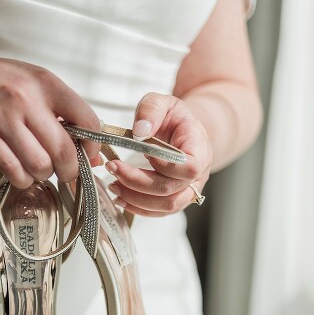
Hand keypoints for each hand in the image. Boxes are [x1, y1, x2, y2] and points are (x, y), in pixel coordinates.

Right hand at [0, 50, 100, 187]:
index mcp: (45, 83)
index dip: (91, 146)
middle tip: (64, 173)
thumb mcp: (31, 82)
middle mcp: (26, 100)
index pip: (87, 120)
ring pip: (39, 166)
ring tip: (35, 168)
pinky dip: (22, 179)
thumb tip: (87, 149)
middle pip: (64, 151)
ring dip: (42, 175)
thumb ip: (59, 110)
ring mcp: (2, 120)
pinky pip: (13, 171)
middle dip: (69, 171)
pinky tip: (18, 171)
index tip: (87, 156)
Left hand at [104, 93, 212, 216]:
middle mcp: (198, 174)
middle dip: (138, 182)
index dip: (164, 165)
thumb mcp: (163, 102)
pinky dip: (138, 208)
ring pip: (166, 205)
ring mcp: (188, 189)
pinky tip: (120, 197)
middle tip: (113, 168)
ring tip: (113, 185)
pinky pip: (159, 212)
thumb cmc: (172, 117)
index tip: (143, 152)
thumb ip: (151, 110)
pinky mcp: (175, 199)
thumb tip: (140, 131)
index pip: (188, 167)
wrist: (181, 131)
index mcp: (200, 148)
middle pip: (171, 190)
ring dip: (136, 199)